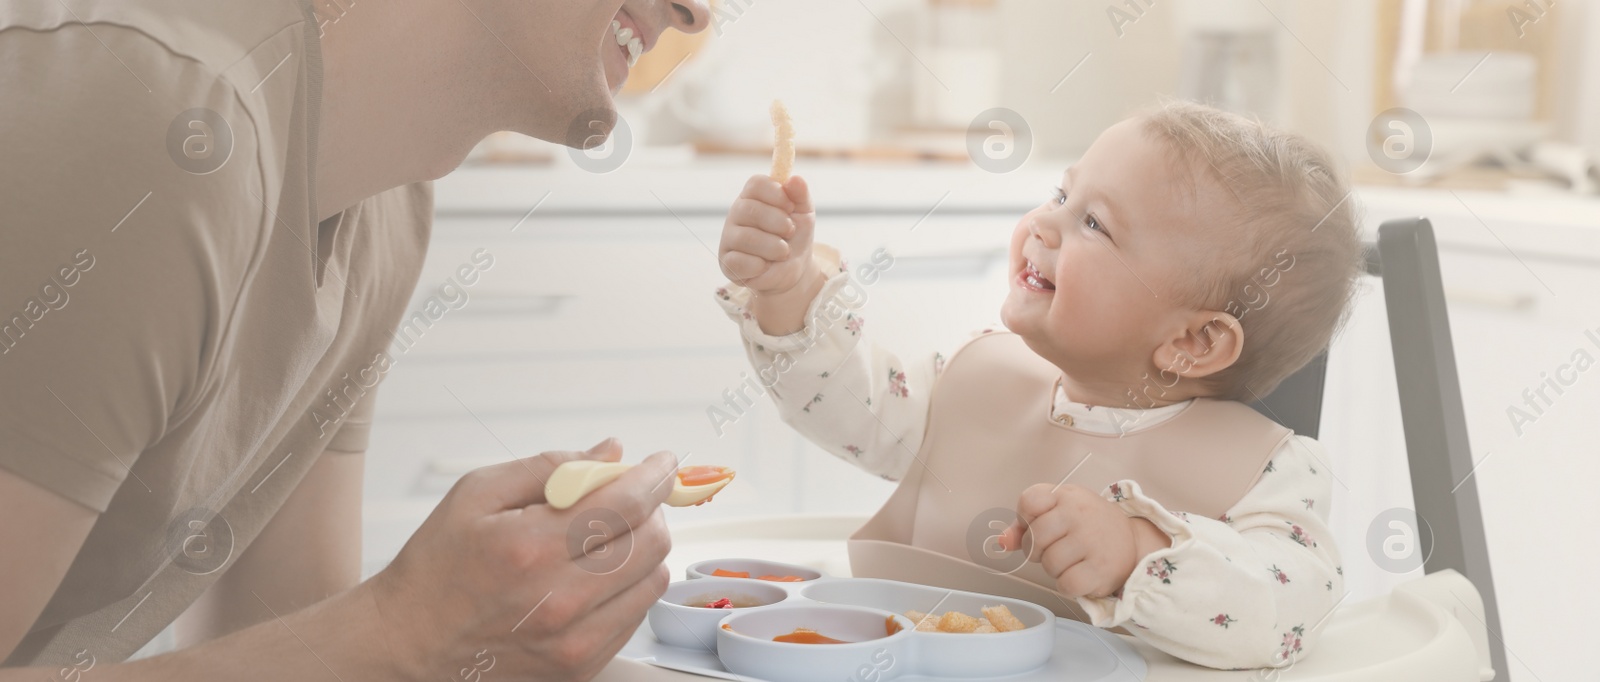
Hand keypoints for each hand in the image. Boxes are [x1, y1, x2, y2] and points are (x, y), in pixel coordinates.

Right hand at [364, 438, 675, 681]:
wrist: (410, 641)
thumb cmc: (438, 566)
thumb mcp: (476, 494)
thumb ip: (549, 466)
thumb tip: (611, 452)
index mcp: (530, 548)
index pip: (625, 504)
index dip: (654, 476)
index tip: (663, 462)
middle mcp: (558, 600)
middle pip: (651, 542)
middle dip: (651, 509)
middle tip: (630, 497)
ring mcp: (573, 641)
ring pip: (653, 580)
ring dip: (644, 548)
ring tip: (608, 536)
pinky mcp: (580, 666)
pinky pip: (636, 614)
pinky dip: (630, 585)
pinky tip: (596, 573)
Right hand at [719, 174, 819, 297]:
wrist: (794, 267)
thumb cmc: (794, 235)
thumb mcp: (803, 212)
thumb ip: (800, 194)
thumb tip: (794, 179)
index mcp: (753, 197)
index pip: (755, 184)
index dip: (775, 193)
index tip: (790, 206)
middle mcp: (736, 214)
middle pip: (749, 209)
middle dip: (777, 222)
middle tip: (790, 231)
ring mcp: (729, 238)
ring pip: (746, 238)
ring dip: (773, 247)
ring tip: (783, 251)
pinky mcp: (727, 263)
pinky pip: (739, 262)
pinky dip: (760, 266)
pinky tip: (766, 265)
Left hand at [997, 483, 1169, 598]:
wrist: (1130, 542)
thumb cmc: (1087, 526)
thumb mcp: (1058, 513)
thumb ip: (1026, 525)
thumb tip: (1002, 542)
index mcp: (1066, 495)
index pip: (1029, 501)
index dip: (1025, 519)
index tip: (1038, 524)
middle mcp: (1079, 513)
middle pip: (1034, 538)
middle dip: (1037, 550)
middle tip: (1054, 548)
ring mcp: (1091, 540)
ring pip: (1049, 563)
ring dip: (1054, 569)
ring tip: (1071, 560)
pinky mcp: (1101, 568)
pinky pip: (1065, 584)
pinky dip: (1068, 586)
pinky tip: (1080, 574)